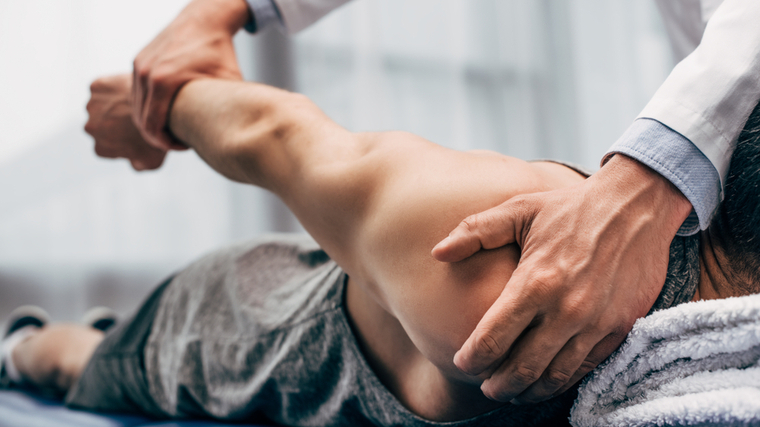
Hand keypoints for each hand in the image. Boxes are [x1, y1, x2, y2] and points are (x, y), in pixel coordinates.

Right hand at [85, 74, 166, 169]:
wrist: (159, 111)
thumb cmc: (157, 139)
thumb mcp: (152, 162)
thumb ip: (137, 166)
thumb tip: (133, 164)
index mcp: (100, 149)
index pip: (106, 146)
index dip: (120, 139)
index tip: (134, 133)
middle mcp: (90, 128)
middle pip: (100, 125)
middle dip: (112, 122)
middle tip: (134, 117)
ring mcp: (91, 106)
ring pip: (100, 105)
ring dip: (112, 105)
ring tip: (133, 103)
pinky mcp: (96, 86)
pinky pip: (104, 87)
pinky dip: (113, 88)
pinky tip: (130, 91)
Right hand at [132, 0, 247, 149]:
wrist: (205, 18)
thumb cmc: (219, 51)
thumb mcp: (226, 82)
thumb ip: (225, 109)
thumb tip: (236, 135)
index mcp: (162, 82)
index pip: (152, 126)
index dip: (166, 143)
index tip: (182, 146)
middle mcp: (145, 74)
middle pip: (141, 120)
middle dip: (157, 136)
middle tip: (178, 143)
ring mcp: (139, 66)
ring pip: (136, 107)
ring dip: (151, 121)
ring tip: (173, 128)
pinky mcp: (139, 60)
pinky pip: (137, 92)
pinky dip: (147, 106)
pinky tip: (167, 111)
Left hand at [432, 155, 691, 402]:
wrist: (636, 205)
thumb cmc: (570, 208)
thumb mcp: (518, 209)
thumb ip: (474, 231)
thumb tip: (437, 253)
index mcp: (535, 282)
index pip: (492, 339)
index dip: (472, 359)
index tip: (462, 364)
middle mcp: (565, 309)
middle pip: (521, 368)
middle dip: (497, 385)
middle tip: (486, 387)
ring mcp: (595, 323)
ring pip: (554, 376)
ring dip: (529, 390)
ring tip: (514, 391)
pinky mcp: (619, 328)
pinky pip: (585, 368)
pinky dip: (563, 380)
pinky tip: (548, 379)